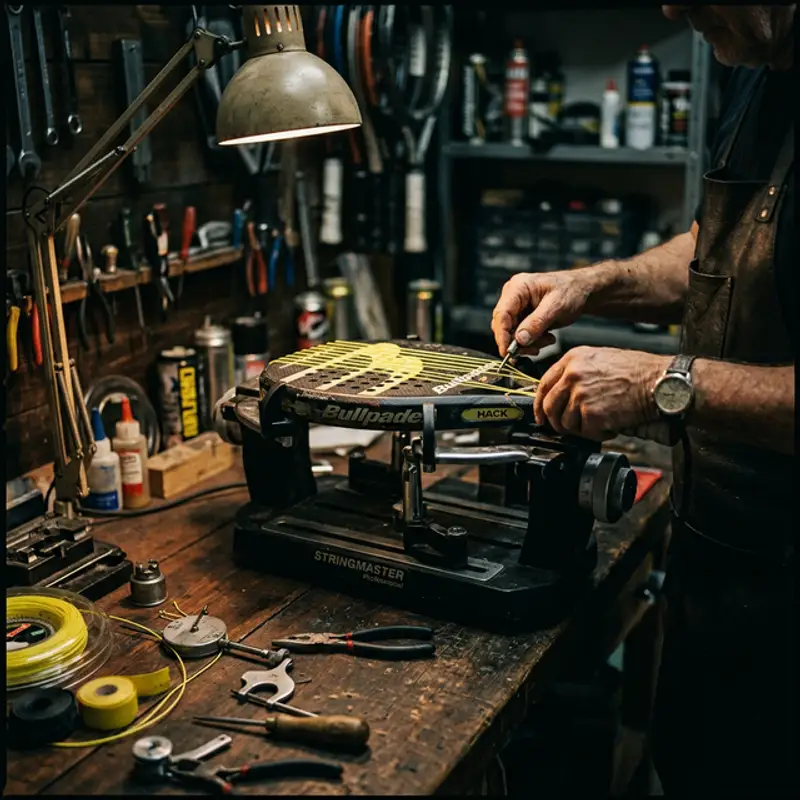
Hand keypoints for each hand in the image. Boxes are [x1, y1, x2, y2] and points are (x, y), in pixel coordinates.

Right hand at [491, 269, 601, 356]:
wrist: (582, 291)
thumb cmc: (571, 291)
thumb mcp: (556, 307)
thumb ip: (536, 323)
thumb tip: (519, 340)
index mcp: (517, 287)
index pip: (501, 314)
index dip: (502, 334)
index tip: (507, 351)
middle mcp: (513, 297)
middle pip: (504, 326)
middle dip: (518, 342)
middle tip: (535, 350)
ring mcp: (517, 308)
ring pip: (511, 334)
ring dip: (528, 343)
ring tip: (548, 340)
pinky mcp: (522, 317)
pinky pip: (520, 335)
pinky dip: (532, 342)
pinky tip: (547, 338)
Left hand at [534, 347, 669, 439]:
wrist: (660, 381)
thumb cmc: (637, 371)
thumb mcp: (599, 358)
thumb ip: (576, 373)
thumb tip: (561, 393)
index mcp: (572, 359)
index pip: (543, 384)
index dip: (540, 403)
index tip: (541, 415)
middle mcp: (573, 375)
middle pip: (549, 407)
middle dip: (556, 422)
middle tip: (566, 428)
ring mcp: (581, 395)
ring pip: (566, 423)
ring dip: (581, 428)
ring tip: (599, 422)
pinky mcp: (592, 414)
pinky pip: (586, 433)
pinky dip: (598, 434)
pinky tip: (610, 426)